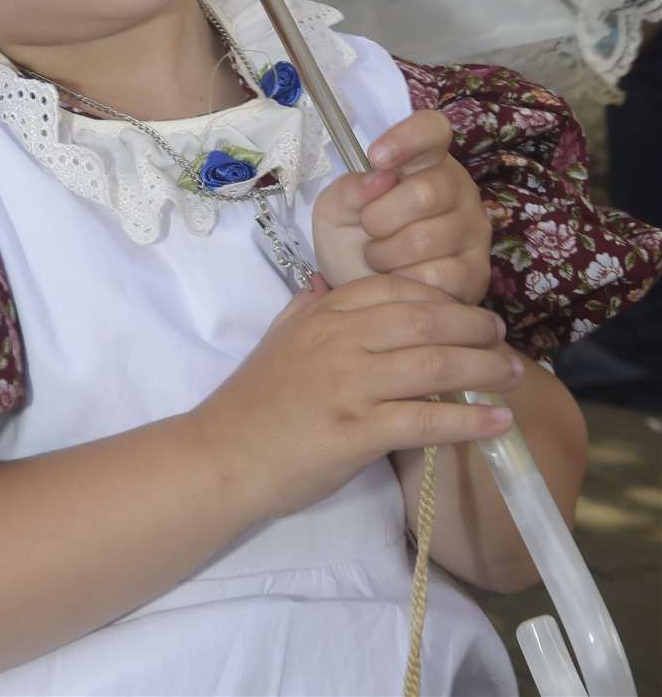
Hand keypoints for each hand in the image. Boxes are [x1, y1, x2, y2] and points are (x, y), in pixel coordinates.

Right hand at [191, 274, 519, 522]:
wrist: (223, 454)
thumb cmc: (253, 401)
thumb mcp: (278, 337)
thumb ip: (307, 306)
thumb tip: (326, 282)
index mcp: (324, 312)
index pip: (397, 289)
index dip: (442, 298)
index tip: (467, 312)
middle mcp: (340, 339)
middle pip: (426, 321)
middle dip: (474, 327)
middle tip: (503, 338)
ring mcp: (350, 384)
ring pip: (434, 364)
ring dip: (483, 368)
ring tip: (513, 374)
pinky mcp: (358, 430)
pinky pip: (426, 419)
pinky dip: (469, 419)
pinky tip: (497, 422)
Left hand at [311, 110, 491, 305]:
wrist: (363, 295)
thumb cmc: (353, 241)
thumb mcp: (335, 211)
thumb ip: (347, 190)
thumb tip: (378, 178)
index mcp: (425, 161)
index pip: (432, 129)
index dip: (406, 138)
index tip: (375, 157)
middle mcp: (458, 189)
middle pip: (426, 192)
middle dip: (380, 217)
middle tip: (368, 229)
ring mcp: (473, 231)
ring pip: (427, 239)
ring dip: (386, 254)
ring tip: (378, 257)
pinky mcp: (476, 273)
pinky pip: (435, 275)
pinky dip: (404, 281)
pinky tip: (399, 278)